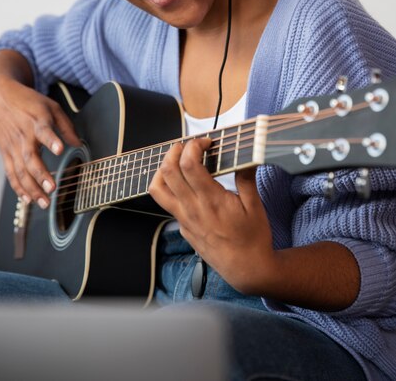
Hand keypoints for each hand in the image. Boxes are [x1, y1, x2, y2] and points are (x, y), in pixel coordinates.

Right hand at [0, 76, 80, 207]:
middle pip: (30, 158)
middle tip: (52, 188)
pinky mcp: (5, 154)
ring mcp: (12, 147)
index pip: (44, 131)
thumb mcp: (51, 107)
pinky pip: (11, 174)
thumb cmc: (29, 102)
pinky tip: (28, 199)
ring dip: (32, 188)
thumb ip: (66, 126)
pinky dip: (18, 188)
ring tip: (44, 202)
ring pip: (20, 171)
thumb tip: (78, 143)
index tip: (59, 148)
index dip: (51, 140)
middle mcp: (23, 136)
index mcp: (36, 122)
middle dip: (41, 175)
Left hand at [149, 137, 275, 293]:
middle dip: (175, 151)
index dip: (194, 146)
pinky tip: (185, 184)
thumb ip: (246, 179)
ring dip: (163, 169)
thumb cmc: (252, 239)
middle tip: (188, 146)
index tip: (206, 142)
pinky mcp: (182, 228)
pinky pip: (166, 204)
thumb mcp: (255, 206)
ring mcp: (184, 219)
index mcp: (210, 200)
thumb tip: (246, 157)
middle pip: (167, 172)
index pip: (189, 164)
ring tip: (177, 161)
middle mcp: (192, 209)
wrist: (245, 269)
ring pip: (157, 189)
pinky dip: (169, 187)